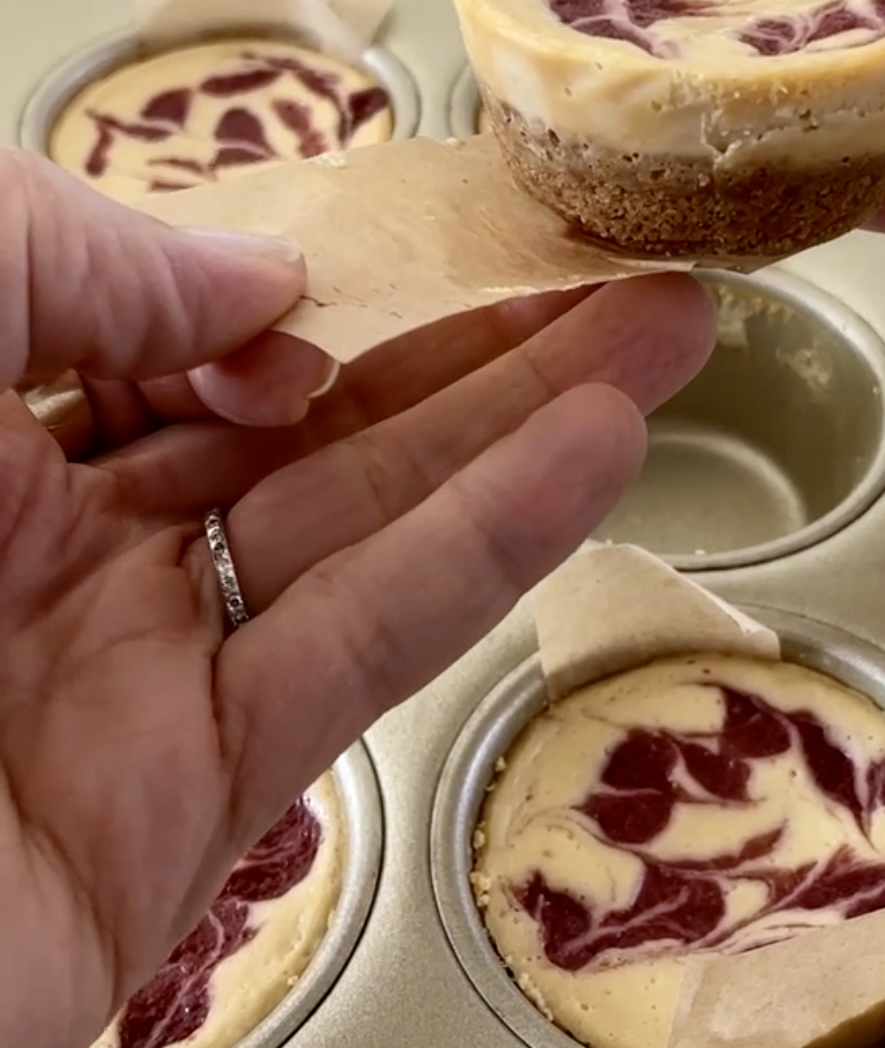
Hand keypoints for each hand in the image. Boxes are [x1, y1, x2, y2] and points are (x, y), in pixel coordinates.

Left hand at [0, 152, 712, 1047]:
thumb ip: (65, 252)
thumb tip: (255, 285)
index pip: (159, 335)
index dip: (288, 282)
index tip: (393, 240)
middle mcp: (30, 552)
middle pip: (290, 422)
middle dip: (461, 337)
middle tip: (605, 268)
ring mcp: (112, 678)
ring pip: (350, 523)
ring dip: (516, 424)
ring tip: (659, 335)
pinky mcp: (176, 807)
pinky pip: (350, 649)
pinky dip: (482, 549)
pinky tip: (592, 453)